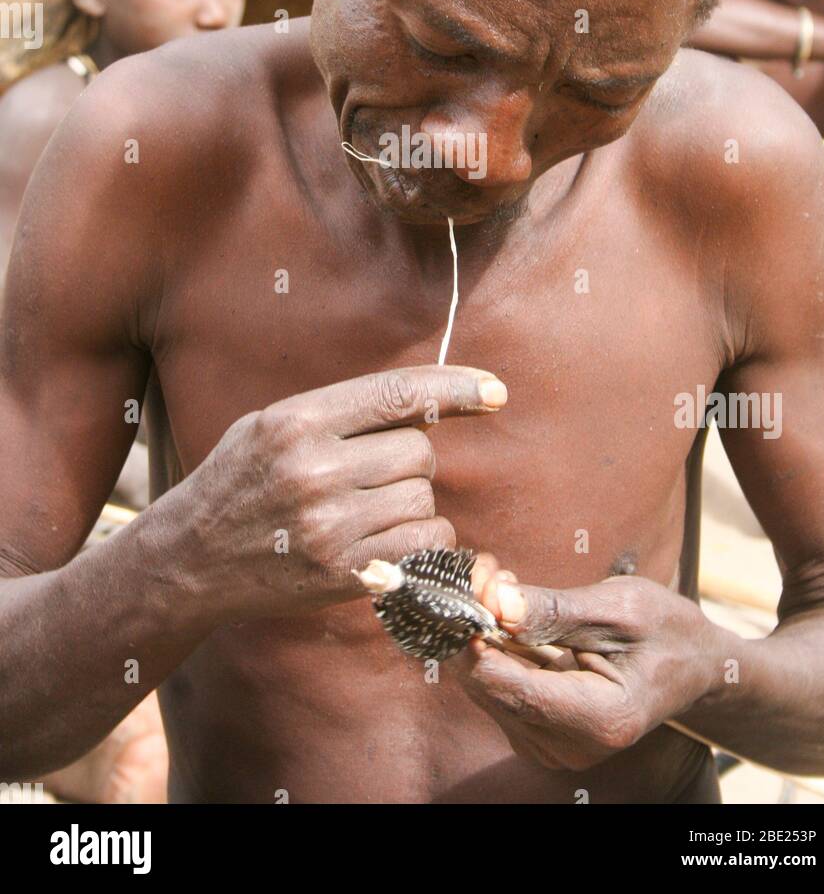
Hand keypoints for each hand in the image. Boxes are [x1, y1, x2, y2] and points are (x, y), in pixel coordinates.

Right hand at [187, 364, 506, 622]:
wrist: (188, 559)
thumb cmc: (237, 480)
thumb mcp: (271, 424)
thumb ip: (340, 411)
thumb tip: (426, 402)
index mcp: (297, 421)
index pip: (398, 394)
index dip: (457, 388)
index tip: (496, 391)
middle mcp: (314, 470)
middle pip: (419, 452)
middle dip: (410, 460)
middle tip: (374, 473)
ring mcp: (329, 526)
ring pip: (424, 500)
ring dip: (414, 503)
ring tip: (370, 510)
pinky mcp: (342, 574)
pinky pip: (423, 547)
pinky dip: (422, 543)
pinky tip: (388, 540)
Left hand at [454, 561, 719, 770]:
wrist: (695, 667)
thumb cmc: (667, 632)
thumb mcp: (621, 607)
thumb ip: (556, 610)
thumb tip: (495, 602)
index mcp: (601, 720)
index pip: (512, 688)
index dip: (477, 641)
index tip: (468, 590)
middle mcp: (571, 747)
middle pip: (491, 688)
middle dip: (478, 627)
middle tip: (487, 571)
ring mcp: (553, 746)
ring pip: (487, 686)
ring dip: (484, 633)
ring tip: (504, 583)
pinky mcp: (540, 733)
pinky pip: (499, 688)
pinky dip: (496, 648)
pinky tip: (512, 613)